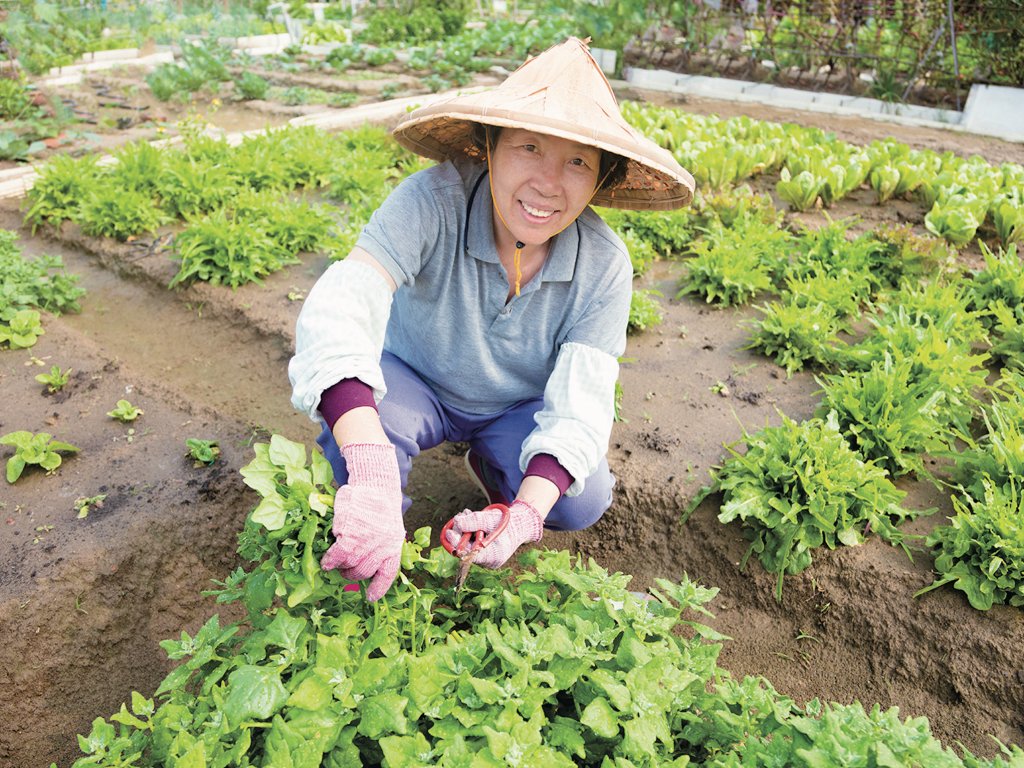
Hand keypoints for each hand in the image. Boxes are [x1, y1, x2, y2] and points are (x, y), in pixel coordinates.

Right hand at [321, 442, 403, 600]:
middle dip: (351, 575)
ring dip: (339, 567)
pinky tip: (326, 560)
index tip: (371, 598)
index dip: (379, 588)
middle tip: (342, 572)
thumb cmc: (378, 505)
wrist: (375, 482)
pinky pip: (338, 554)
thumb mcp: (387, 525)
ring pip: (350, 564)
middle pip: (364, 571)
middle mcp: (383, 545)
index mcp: (394, 545)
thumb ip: (379, 543)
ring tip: (332, 564)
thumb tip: (360, 563)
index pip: (388, 573)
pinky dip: (331, 559)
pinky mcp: (351, 532)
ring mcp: (367, 540)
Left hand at [444, 500, 543, 568]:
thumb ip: (474, 520)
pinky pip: (474, 544)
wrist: (522, 524)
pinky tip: (471, 520)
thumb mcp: (491, 518)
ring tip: (466, 514)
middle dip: (461, 533)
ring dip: (465, 530)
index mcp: (493, 556)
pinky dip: (471, 533)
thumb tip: (457, 521)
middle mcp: (490, 561)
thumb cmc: (509, 522)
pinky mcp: (487, 553)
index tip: (449, 531)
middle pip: (467, 550)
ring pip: (469, 546)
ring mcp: (489, 558)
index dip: (457, 543)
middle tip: (459, 517)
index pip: (469, 554)